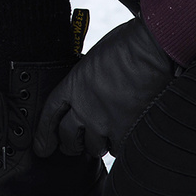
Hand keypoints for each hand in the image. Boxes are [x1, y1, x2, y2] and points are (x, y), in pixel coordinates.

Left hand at [33, 16, 177, 158]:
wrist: (152, 49)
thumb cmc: (127, 45)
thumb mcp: (95, 59)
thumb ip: (86, 81)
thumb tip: (88, 93)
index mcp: (73, 84)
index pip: (50, 113)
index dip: (43, 132)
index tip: (43, 145)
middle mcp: (85, 106)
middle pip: (68, 138)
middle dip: (71, 143)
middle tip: (77, 143)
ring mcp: (105, 121)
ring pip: (93, 148)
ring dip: (97, 144)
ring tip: (104, 136)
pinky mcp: (126, 131)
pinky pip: (117, 149)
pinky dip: (119, 144)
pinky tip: (123, 134)